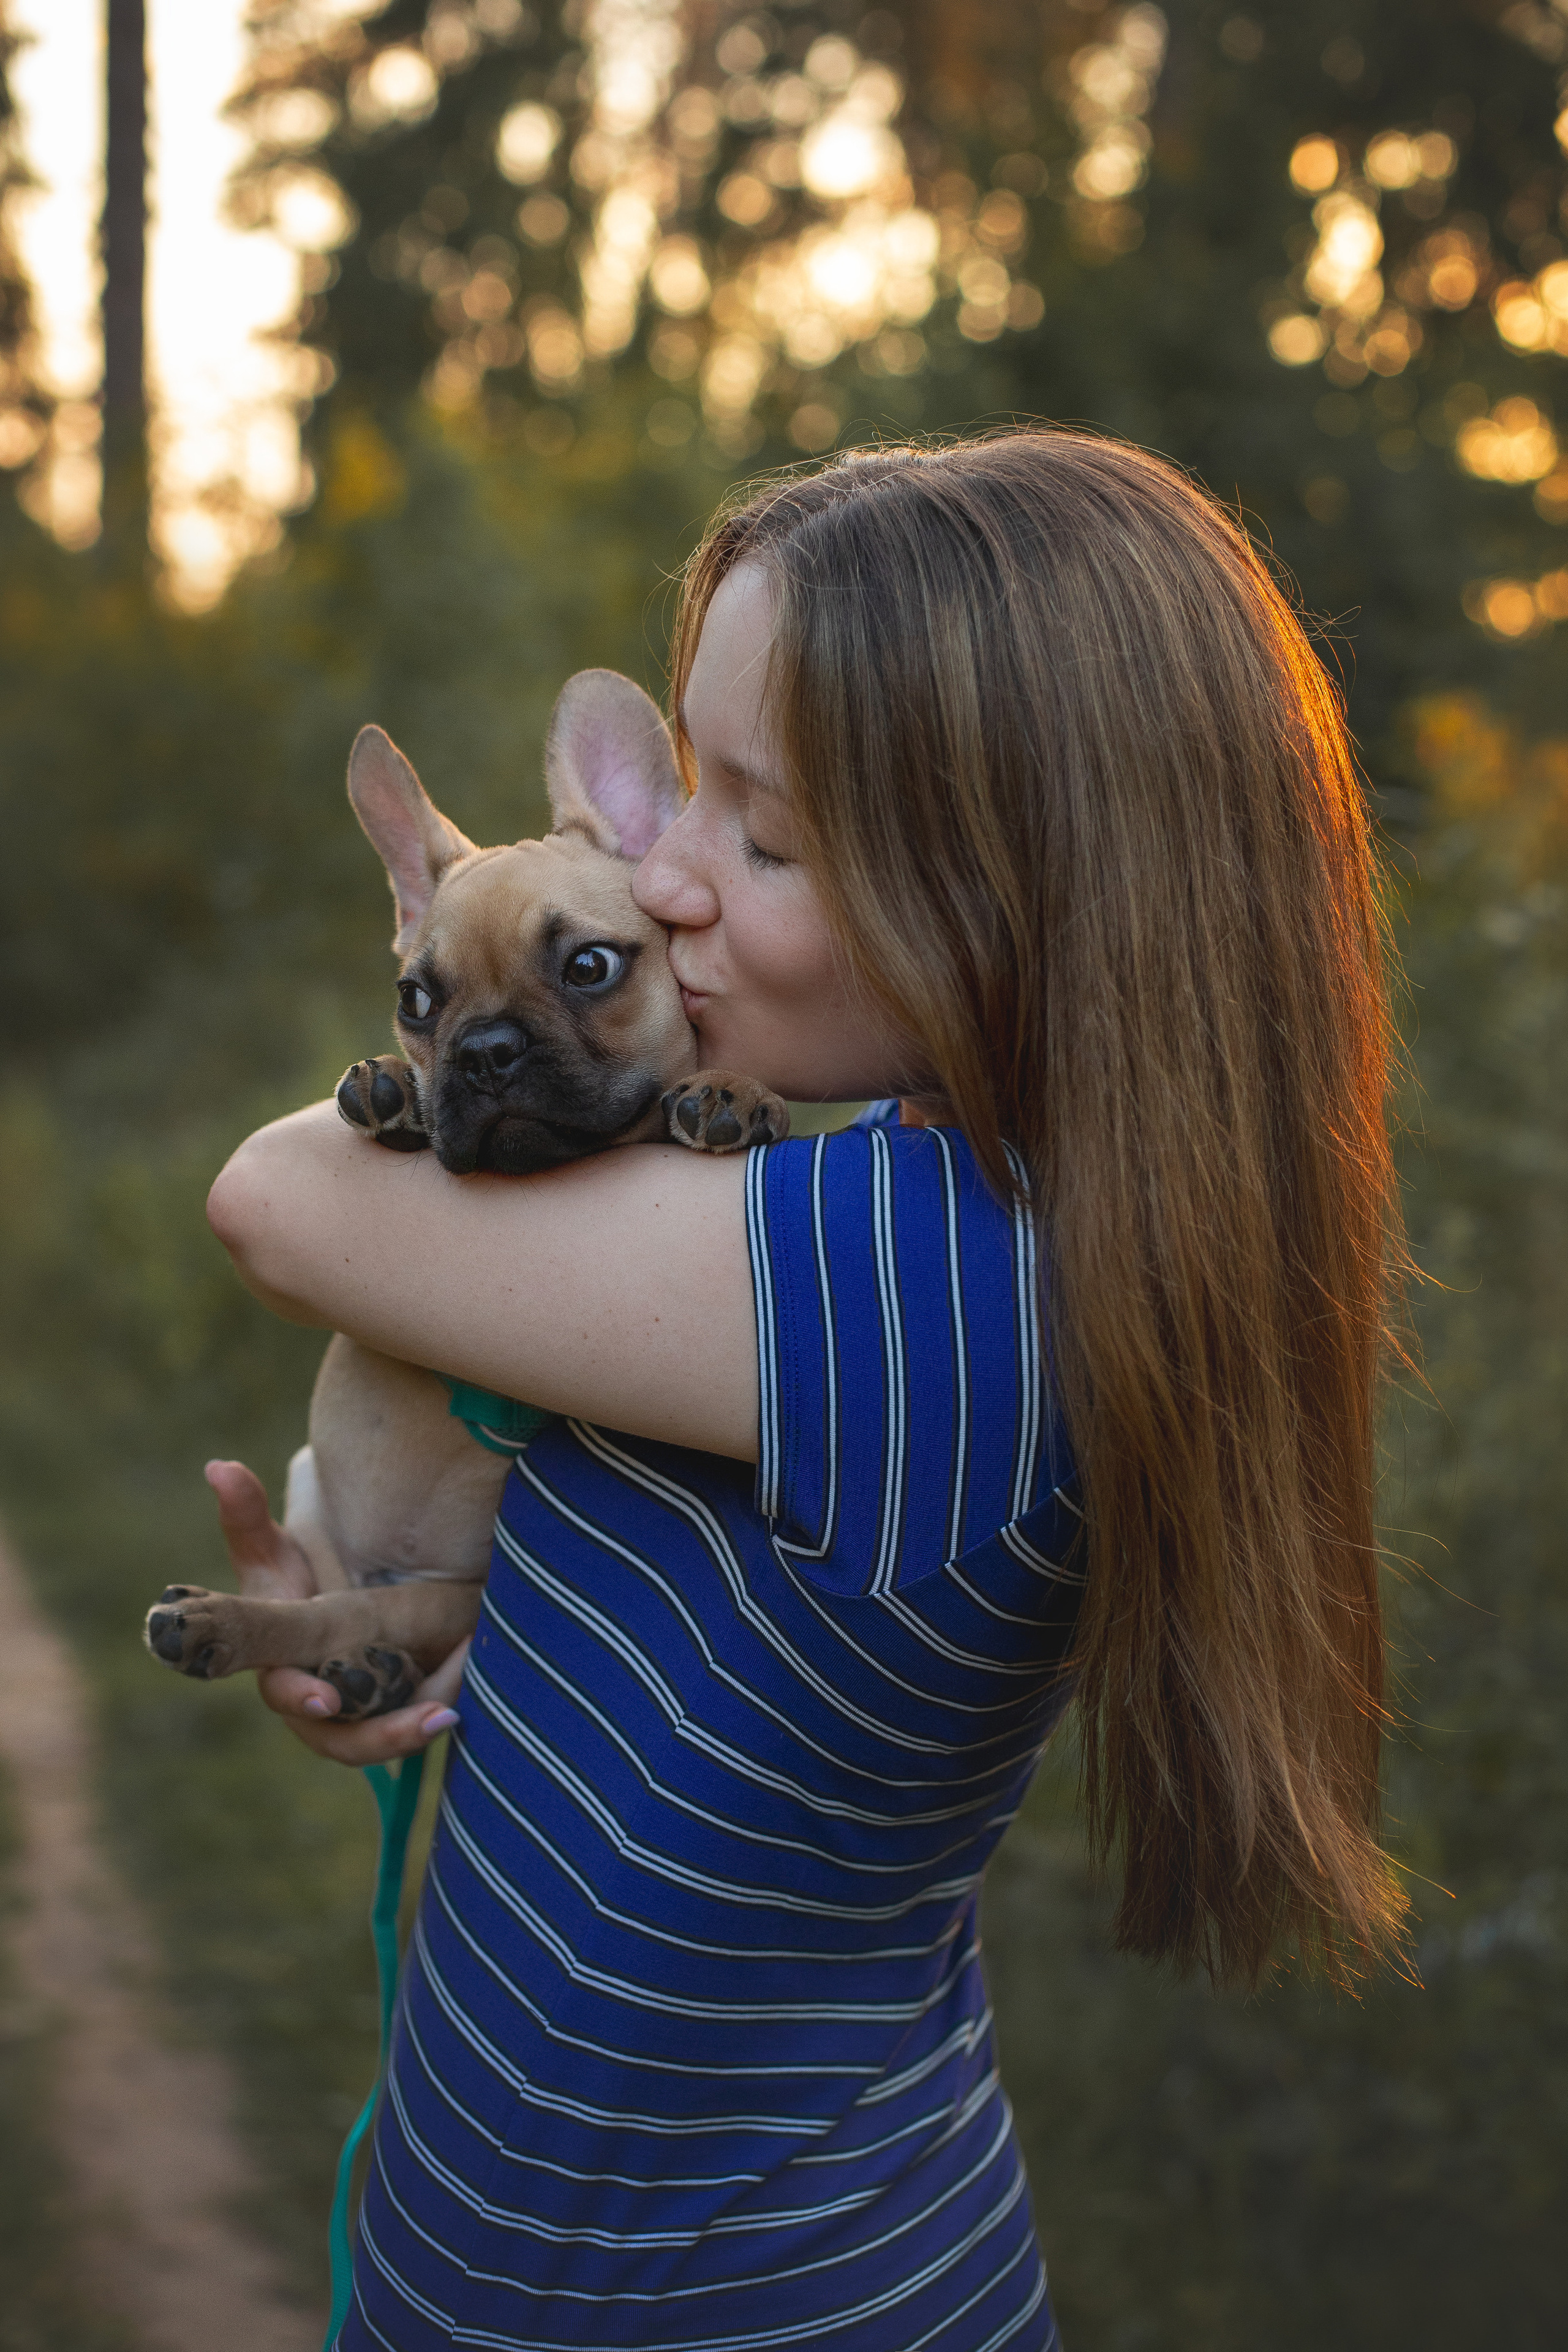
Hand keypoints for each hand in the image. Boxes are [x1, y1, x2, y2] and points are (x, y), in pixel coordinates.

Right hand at [204, 1459, 466, 1765]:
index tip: (325, 1700)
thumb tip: (219, 1466)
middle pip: (341, 1740)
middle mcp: (318, 1703)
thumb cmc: (299, 1582)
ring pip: (384, 1740)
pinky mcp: (395, 1716)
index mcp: (281, 1668)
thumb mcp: (277, 1554)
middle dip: (381, 1736)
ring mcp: (358, 1717)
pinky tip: (466, 1669)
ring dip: (417, 1727)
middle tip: (428, 1718)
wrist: (348, 1604)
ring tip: (452, 1708)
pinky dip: (444, 1698)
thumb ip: (246, 1518)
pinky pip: (417, 1719)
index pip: (283, 1690)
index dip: (299, 1696)